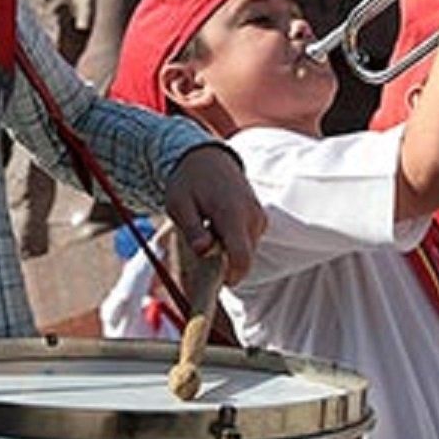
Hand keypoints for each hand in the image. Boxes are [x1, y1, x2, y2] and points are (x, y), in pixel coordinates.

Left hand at [163, 145, 266, 284]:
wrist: (206, 156)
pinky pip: (248, 242)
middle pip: (244, 260)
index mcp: (232, 213)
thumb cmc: (188, 181)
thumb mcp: (179, 205)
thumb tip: (204, 251)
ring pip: (246, 253)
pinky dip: (233, 242)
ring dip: (228, 252)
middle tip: (201, 246)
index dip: (229, 277)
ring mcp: (258, 217)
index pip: (242, 258)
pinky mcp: (260, 218)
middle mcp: (251, 216)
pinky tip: (218, 224)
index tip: (213, 282)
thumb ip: (193, 229)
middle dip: (224, 263)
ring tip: (208, 228)